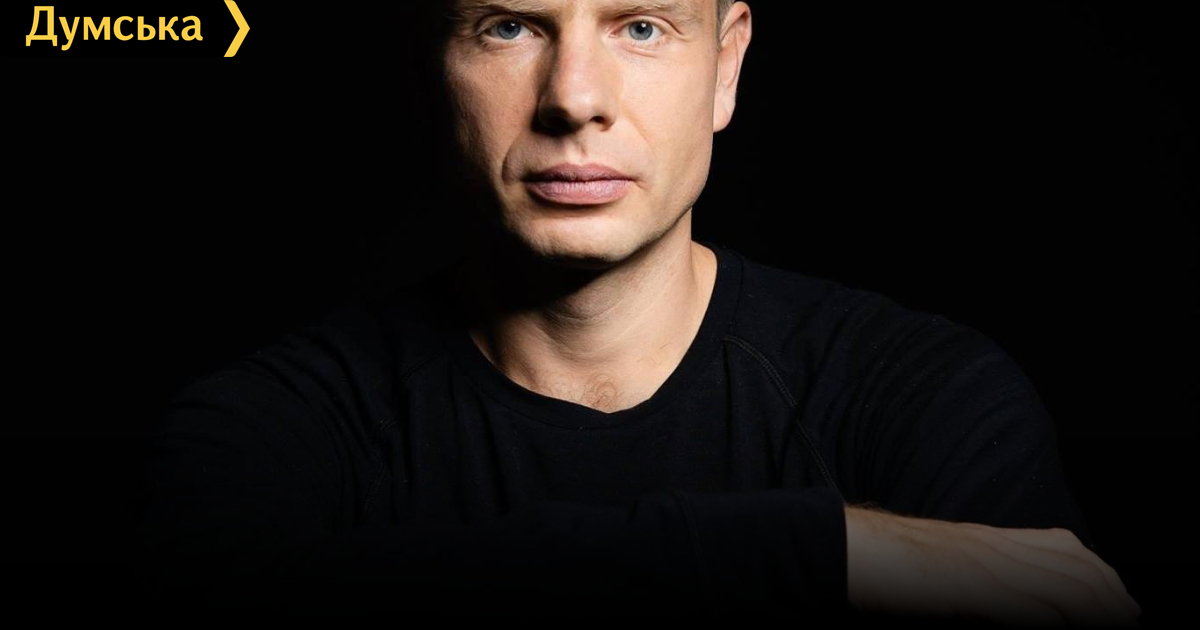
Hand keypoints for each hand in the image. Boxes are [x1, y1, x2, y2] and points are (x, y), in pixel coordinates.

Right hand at [845, 505, 1140, 626]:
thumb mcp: (953, 559)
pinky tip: (1066, 627)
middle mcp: (1000, 548)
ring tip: (1114, 625)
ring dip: (1097, 609)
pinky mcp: (978, 585)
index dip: (1101, 574)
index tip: (1120, 600)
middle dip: (1112, 596)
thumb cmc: (897, 565)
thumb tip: (1025, 599)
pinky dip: (1056, 617)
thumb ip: (988, 571)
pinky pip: (1031, 602)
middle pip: (1077, 566)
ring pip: (1067, 584)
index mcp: (995, 539)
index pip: (1067, 547)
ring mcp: (991, 565)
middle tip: (1129, 618)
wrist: (860, 553)